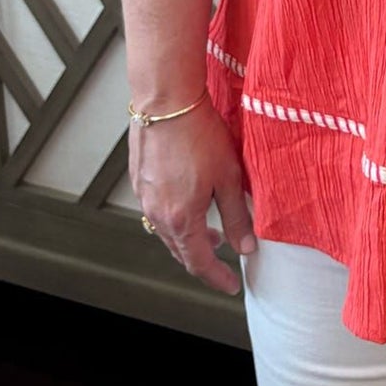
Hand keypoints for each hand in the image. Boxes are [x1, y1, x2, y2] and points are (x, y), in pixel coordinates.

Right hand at [131, 98, 257, 295]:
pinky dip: (175, 217)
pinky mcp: (139, 180)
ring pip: (166, 231)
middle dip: (202, 259)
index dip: (217, 277)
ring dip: (188, 237)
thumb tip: (245, 245)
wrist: (167, 101)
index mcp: (180, 218)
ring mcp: (145, 196)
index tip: (230, 284)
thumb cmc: (198, 133)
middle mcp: (157, 212)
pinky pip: (156, 210)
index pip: (199, 263)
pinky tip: (189, 202)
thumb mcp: (229, 177)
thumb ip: (237, 216)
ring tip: (209, 231)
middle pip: (179, 250)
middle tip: (222, 260)